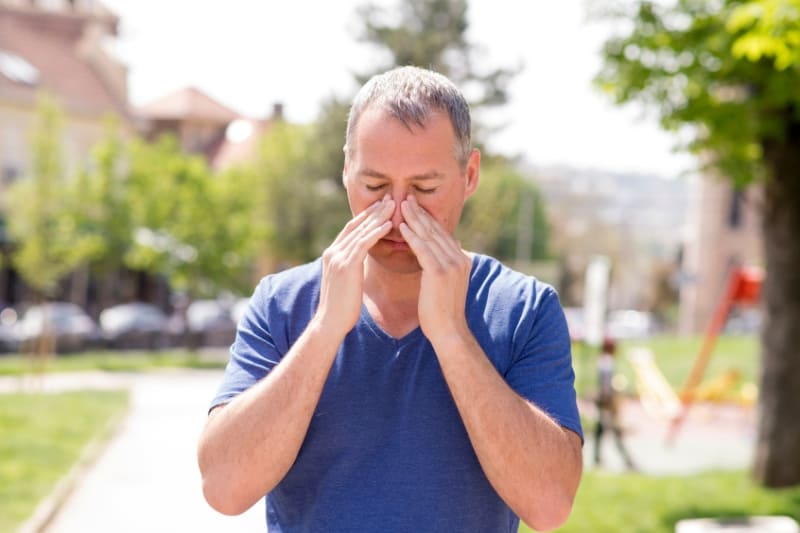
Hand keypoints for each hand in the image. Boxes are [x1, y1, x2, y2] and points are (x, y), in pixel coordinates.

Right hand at [316, 195, 393, 337]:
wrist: (330, 323)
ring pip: (361, 231)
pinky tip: (388, 224)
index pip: (351, 229)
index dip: (367, 217)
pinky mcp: (346, 266)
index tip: (382, 206)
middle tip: (390, 198)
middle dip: (374, 211)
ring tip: (393, 205)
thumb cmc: (342, 308)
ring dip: (378, 217)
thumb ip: (352, 267)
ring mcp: (338, 258)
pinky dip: (376, 232)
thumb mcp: (346, 282)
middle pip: (356, 225)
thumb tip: (361, 262)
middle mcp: (333, 252)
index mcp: (333, 255)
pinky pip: (363, 244)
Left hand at [398, 195, 471, 343]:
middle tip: (406, 198)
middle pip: (436, 231)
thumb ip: (447, 264)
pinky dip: (413, 237)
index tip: (415, 207)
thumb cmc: (443, 311)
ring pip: (430, 236)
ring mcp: (451, 265)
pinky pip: (423, 249)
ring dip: (414, 219)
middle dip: (420, 214)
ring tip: (402, 206)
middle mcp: (459, 259)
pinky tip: (402, 227)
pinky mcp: (440, 273)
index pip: (442, 234)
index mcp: (462, 260)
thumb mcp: (448, 283)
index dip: (428, 220)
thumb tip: (451, 246)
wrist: (449, 331)